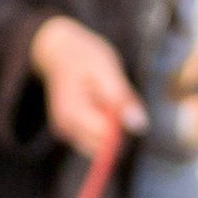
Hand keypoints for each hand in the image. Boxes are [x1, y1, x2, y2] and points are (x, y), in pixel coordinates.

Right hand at [28, 15, 144, 161]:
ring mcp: (65, 131)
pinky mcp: (68, 132)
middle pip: (103, 146)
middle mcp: (65, 128)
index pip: (107, 138)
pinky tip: (98, 102)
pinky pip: (93, 138)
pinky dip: (103, 124)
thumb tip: (139, 125)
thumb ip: (121, 98)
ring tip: (105, 97)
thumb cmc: (84, 56)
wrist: (58, 51)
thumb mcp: (108, 69)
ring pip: (100, 144)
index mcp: (73, 113)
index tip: (126, 103)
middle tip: (115, 97)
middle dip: (118, 128)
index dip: (124, 125)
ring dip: (111, 126)